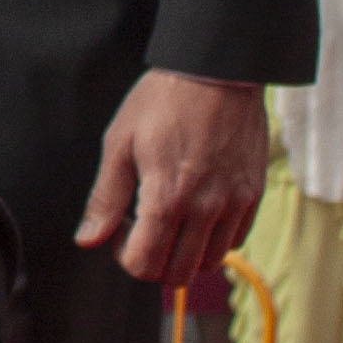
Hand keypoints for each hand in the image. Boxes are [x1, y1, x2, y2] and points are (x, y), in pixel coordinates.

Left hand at [75, 69, 265, 285]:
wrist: (217, 69)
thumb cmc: (164, 100)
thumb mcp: (120, 142)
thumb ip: (106, 197)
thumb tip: (88, 238)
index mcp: (166, 197)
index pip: (145, 265)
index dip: (125, 255)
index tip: (122, 229)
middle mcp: (205, 208)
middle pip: (177, 273)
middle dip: (154, 260)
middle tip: (145, 228)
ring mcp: (234, 203)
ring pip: (210, 263)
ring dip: (186, 254)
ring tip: (173, 221)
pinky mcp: (253, 193)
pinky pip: (236, 240)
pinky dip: (215, 240)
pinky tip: (199, 213)